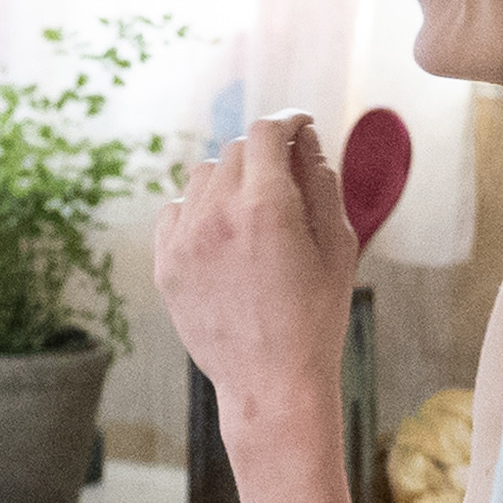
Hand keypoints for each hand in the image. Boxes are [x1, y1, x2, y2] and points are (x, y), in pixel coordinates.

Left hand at [151, 114, 358, 422]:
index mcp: (267, 205)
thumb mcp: (337, 244)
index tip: (299, 126)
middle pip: (235, 151)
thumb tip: (305, 139)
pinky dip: (198, 210)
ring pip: (202, 177)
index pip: (266, 132)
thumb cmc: (316, 314)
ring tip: (254, 212)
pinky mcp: (165, 264)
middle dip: (263, 155)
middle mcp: (218, 215)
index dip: (287, 121)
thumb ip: (321, 182)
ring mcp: (185, 240)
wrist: (271, 381)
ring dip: (230, 181)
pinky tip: (221, 234)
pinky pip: (175, 210)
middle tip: (284, 177)